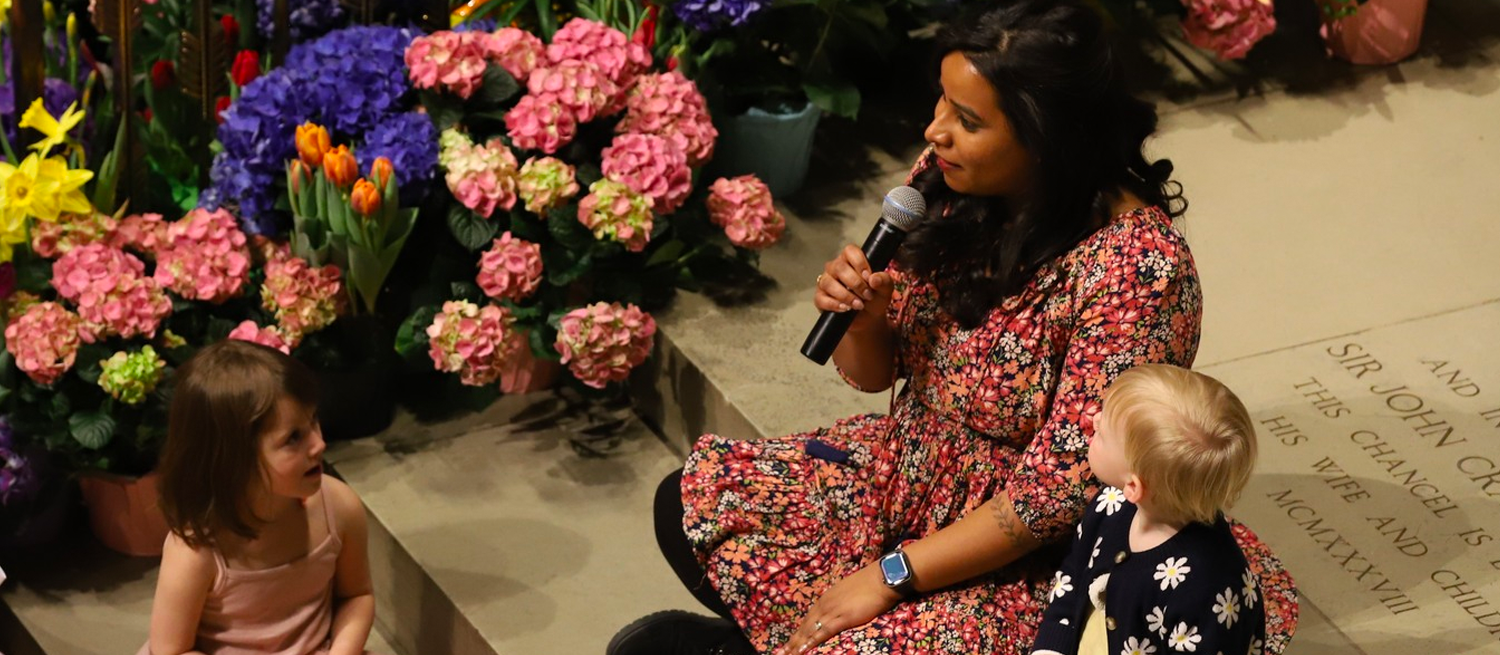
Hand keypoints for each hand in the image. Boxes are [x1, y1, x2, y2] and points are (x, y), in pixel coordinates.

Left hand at [777, 564, 900, 654]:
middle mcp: (825, 604)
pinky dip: (812, 642)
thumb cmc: (870, 584)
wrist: (881, 578)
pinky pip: (823, 632)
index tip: (791, 641)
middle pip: (806, 625)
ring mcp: (832, 610)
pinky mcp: (842, 617)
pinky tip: (803, 650)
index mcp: (827, 598)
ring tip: (788, 654)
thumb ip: (841, 602)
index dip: (799, 631)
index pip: (809, 618)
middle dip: (794, 640)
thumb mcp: (849, 592)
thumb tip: (840, 609)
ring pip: (810, 630)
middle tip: (782, 652)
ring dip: (798, 644)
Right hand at [814, 244, 895, 333]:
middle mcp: (836, 268)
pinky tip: (846, 309)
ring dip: (846, 296)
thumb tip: (874, 279)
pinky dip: (834, 305)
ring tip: (859, 305)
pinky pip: (821, 299)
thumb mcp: (885, 289)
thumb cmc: (875, 298)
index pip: (850, 251)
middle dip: (855, 283)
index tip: (869, 277)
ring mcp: (826, 282)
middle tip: (867, 295)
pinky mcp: (820, 297)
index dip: (860, 263)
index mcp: (851, 259)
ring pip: (828, 283)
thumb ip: (883, 281)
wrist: (868, 318)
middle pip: (839, 267)